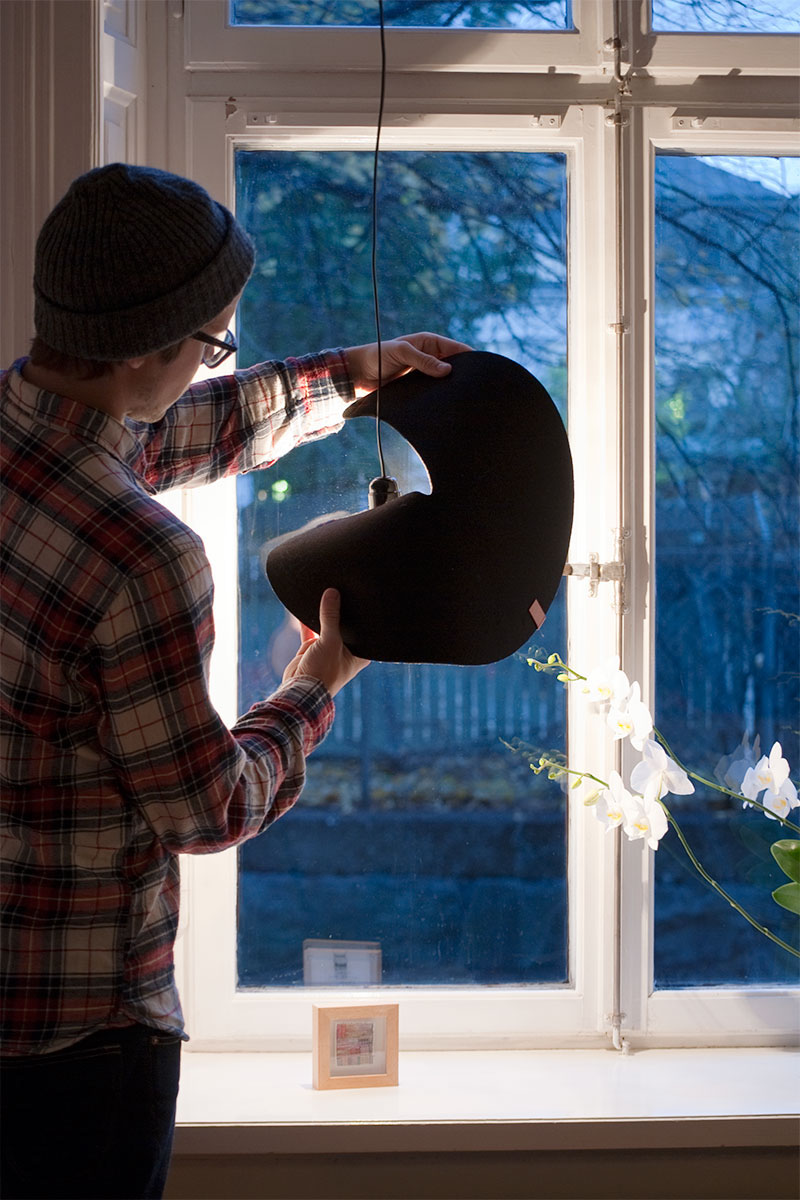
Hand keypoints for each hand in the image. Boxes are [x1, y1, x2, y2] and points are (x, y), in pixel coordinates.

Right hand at [281, 588, 368, 697]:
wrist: (300, 689)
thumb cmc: (324, 672)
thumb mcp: (330, 641)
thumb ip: (331, 617)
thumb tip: (332, 593)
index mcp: (359, 653)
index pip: (364, 629)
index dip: (362, 614)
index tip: (361, 595)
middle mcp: (346, 650)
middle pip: (345, 626)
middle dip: (342, 611)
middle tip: (341, 589)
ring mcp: (329, 650)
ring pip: (327, 627)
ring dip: (324, 615)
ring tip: (324, 593)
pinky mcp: (313, 649)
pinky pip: (311, 631)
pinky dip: (308, 622)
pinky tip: (306, 607)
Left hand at [343, 332, 472, 393]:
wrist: (358, 374)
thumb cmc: (378, 356)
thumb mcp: (401, 353)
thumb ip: (423, 360)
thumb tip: (448, 370)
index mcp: (430, 343)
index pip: (458, 349)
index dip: (471, 358)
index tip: (483, 369)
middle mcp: (431, 358)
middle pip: (455, 366)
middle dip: (464, 375)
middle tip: (476, 388)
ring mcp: (426, 374)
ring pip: (446, 381)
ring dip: (452, 388)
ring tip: (465, 398)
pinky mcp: (419, 389)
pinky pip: (435, 393)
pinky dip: (441, 397)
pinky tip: (448, 405)